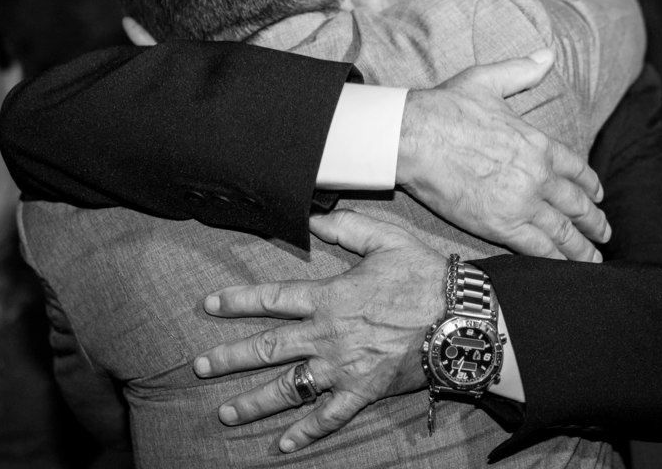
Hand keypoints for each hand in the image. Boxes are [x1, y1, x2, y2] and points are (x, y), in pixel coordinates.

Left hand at [193, 209, 445, 452]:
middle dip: (230, 357)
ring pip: (289, 388)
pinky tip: (283, 444)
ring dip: (253, 401)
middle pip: (268, 348)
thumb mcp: (387, 239)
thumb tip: (315, 217)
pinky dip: (305, 432)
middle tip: (200, 366)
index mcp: (330, 297)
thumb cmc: (426, 277)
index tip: (210, 305)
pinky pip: (328, 417)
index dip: (238, 301)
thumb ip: (348, 227)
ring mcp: (343, 368)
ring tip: (225, 413)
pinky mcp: (363, 392)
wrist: (461, 320)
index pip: (273, 299)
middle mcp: (328, 335)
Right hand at [397, 48, 607, 260]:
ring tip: (595, 257)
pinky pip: (539, 248)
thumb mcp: (488, 80)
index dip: (591, 185)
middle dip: (593, 220)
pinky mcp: (500, 225)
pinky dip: (557, 260)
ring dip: (582, 246)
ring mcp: (522, 203)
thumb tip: (547, 55)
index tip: (598, 196)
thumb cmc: (445, 108)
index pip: (576, 169)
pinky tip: (567, 269)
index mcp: (538, 143)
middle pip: (576, 204)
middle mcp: (538, 175)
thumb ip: (522, 71)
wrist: (414, 136)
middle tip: (605, 232)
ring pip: (563, 230)